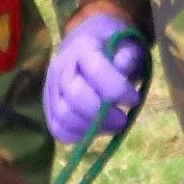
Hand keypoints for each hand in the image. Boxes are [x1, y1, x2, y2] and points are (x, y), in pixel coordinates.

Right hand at [43, 10, 146, 147]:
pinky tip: (98, 129)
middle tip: (123, 119)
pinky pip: (58, 130)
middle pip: (75, 96)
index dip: (118, 90)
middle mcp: (60, 67)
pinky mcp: (49, 109)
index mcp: (82, 47)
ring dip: (91, 128)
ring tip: (112, 125)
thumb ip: (128, 58)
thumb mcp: (127, 46)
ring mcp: (51, 89)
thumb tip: (123, 72)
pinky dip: (79, 136)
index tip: (134, 98)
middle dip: (102, 114)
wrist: (87, 49)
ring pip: (63, 116)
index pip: (96, 71)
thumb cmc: (113, 49)